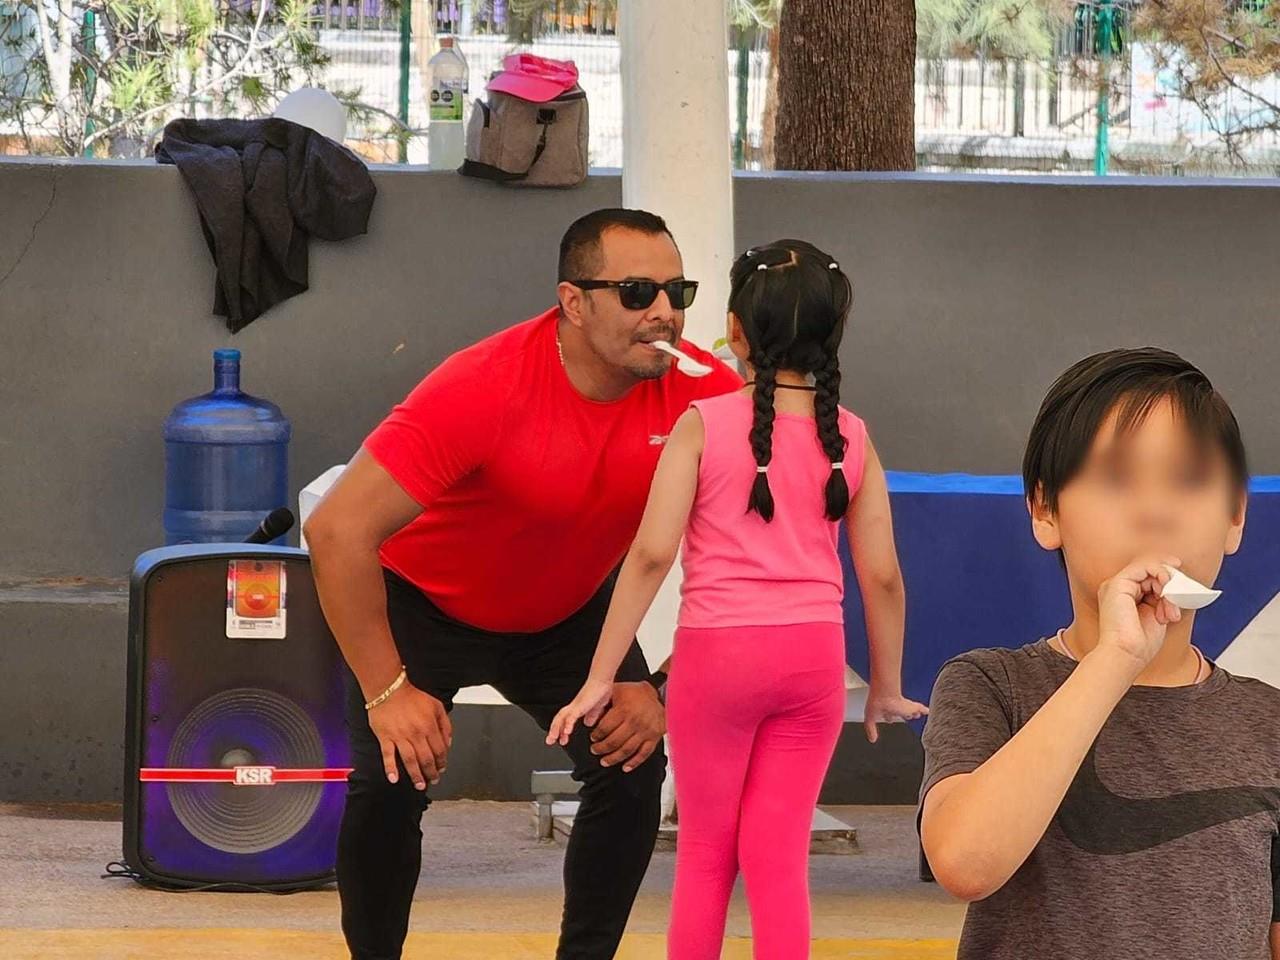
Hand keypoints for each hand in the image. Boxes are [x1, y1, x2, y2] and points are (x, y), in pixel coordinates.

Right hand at [365, 680, 451, 790]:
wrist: (389, 689)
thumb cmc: (412, 696)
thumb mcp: (436, 706)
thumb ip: (445, 724)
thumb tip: (448, 742)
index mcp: (429, 726)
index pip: (439, 750)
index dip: (442, 762)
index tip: (442, 768)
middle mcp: (416, 734)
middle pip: (426, 759)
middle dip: (431, 773)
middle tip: (433, 781)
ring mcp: (399, 737)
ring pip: (410, 761)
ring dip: (416, 776)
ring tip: (419, 785)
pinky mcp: (385, 737)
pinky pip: (388, 756)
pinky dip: (390, 768)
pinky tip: (394, 779)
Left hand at [547, 678, 612, 746]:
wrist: (603, 680)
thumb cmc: (602, 690)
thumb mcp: (597, 708)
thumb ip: (592, 715)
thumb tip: (588, 723)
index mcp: (577, 708)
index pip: (564, 720)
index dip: (561, 730)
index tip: (561, 740)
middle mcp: (574, 706)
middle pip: (559, 719)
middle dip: (554, 731)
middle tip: (549, 742)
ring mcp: (576, 706)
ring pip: (561, 718)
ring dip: (556, 729)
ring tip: (554, 739)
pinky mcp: (580, 705)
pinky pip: (571, 716)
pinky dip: (568, 724)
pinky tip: (567, 732)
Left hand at [588, 681, 665, 772]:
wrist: (661, 695)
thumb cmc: (637, 693)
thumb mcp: (617, 691)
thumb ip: (602, 703)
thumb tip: (589, 718)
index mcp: (624, 709)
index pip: (606, 727)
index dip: (597, 735)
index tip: (593, 738)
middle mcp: (635, 722)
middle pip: (614, 741)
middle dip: (602, 748)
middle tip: (595, 750)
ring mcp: (645, 731)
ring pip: (627, 750)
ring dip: (614, 758)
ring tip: (605, 761)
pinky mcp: (654, 737)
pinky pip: (643, 754)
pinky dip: (634, 762)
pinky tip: (625, 767)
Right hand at [863, 688, 928, 743]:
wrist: (885, 694)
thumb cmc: (877, 703)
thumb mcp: (870, 719)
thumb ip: (871, 730)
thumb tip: (872, 740)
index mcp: (884, 709)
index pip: (887, 714)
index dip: (889, 717)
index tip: (890, 720)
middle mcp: (894, 707)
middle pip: (899, 712)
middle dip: (903, 714)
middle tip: (906, 717)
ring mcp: (903, 707)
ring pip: (909, 710)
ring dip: (913, 713)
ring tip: (916, 715)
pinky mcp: (912, 706)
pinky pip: (920, 708)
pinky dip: (924, 710)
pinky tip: (927, 712)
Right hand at [1096, 554, 1182, 671]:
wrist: (1126, 655)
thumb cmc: (1140, 643)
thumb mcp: (1157, 613)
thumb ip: (1161, 597)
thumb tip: (1175, 583)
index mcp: (1124, 596)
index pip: (1149, 578)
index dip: (1169, 582)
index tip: (1183, 592)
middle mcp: (1118, 588)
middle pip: (1150, 571)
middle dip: (1171, 583)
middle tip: (1179, 600)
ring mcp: (1116, 584)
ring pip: (1150, 566)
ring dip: (1168, 584)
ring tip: (1171, 607)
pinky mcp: (1117, 583)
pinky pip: (1145, 566)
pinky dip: (1162, 575)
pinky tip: (1167, 593)